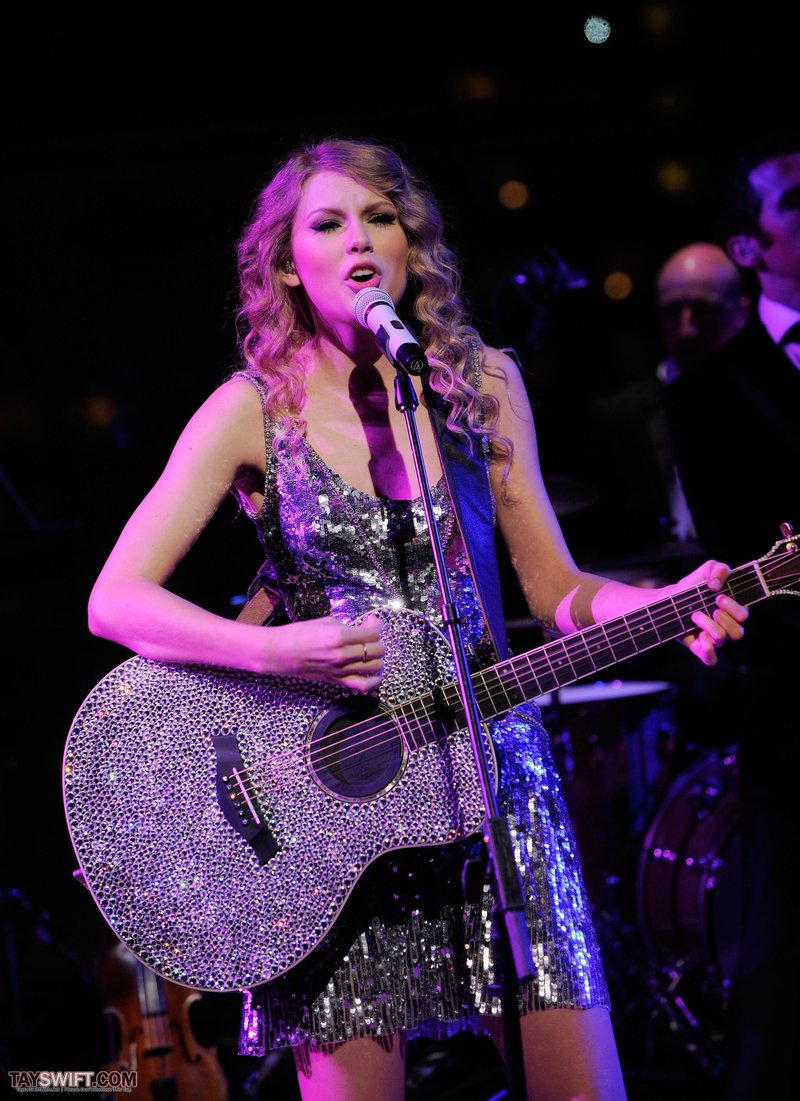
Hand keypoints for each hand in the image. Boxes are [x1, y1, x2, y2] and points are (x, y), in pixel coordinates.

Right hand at [267, 613, 384, 691]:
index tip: (374, 623)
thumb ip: (346, 625)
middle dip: (378, 641)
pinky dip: (373, 681)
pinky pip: (363, 685)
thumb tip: (363, 627)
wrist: (280, 652)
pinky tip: (375, 674)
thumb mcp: (325, 622)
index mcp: (340, 636)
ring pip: (374, 666)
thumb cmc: (299, 633)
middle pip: (377, 650)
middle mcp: (343, 654)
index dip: (377, 626)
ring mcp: (340, 670)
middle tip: (371, 636)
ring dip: (377, 658)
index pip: (372, 633)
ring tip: (371, 652)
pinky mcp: (336, 680)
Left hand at [672, 561, 747, 665]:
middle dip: (723, 618)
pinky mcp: (700, 648)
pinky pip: (711, 659)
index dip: (733, 607)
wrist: (670, 599)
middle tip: (710, 607)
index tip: (717, 596)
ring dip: (709, 626)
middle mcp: (726, 627)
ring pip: (722, 640)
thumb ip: (719, 569)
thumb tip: (716, 585)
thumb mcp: (707, 569)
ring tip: (695, 615)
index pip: (744, 615)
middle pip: (739, 632)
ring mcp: (714, 639)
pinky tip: (698, 636)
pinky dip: (707, 649)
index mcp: (732, 610)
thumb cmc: (693, 585)